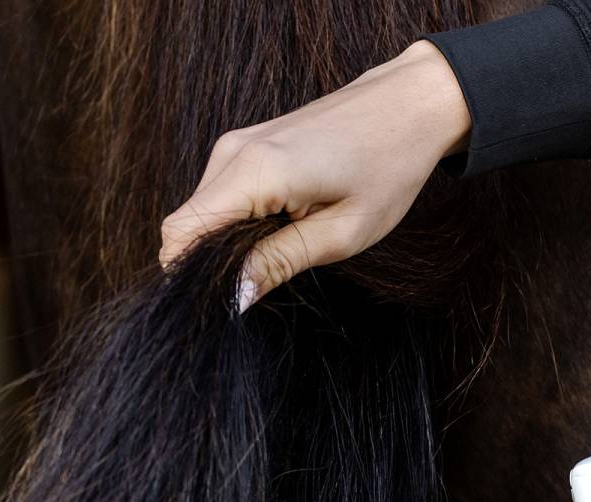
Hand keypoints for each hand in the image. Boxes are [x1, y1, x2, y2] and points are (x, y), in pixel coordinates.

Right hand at [158, 40, 470, 309]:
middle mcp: (232, 152)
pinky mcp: (246, 146)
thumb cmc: (387, 169)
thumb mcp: (340, 234)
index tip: (222, 306)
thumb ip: (279, 263)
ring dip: (225, 246)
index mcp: (254, 171)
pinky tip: (278, 235)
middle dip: (208, 265)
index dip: (191, 276)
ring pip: (201, 213)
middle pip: (185, 226)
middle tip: (258, 290)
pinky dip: (236, 226)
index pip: (181, 233)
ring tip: (277, 259)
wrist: (408, 106)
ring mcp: (236, 144)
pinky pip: (220, 197)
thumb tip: (233, 298)